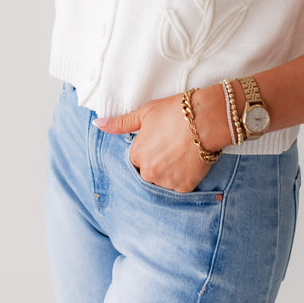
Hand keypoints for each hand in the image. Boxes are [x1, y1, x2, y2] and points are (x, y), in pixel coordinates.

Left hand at [95, 93, 212, 192]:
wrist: (206, 119)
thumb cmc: (175, 112)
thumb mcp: (145, 113)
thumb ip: (120, 123)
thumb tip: (97, 124)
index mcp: (137, 154)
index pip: (136, 161)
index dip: (148, 151)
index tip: (160, 143)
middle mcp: (148, 172)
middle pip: (147, 175)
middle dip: (156, 166)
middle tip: (171, 151)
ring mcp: (166, 182)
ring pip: (162, 184)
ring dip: (168, 175)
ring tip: (181, 157)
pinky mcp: (184, 188)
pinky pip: (178, 190)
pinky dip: (182, 180)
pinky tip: (188, 165)